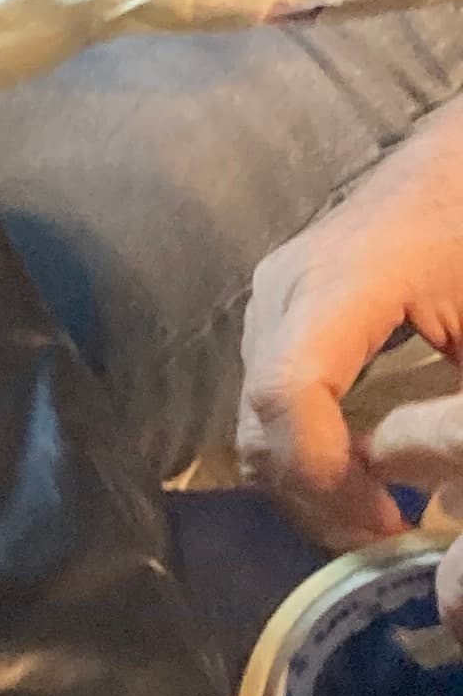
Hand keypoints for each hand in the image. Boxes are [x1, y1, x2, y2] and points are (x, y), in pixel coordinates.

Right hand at [240, 102, 462, 623]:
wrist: (462, 161)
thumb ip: (452, 422)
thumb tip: (420, 490)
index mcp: (343, 280)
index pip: (286, 395)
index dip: (321, 476)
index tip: (385, 522)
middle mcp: (286, 288)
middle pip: (258, 419)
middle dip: (313, 494)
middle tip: (385, 533)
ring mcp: (273, 296)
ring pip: (254, 415)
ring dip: (305, 477)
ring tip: (376, 507)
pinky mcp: (279, 308)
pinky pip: (268, 395)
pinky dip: (301, 446)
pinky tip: (358, 466)